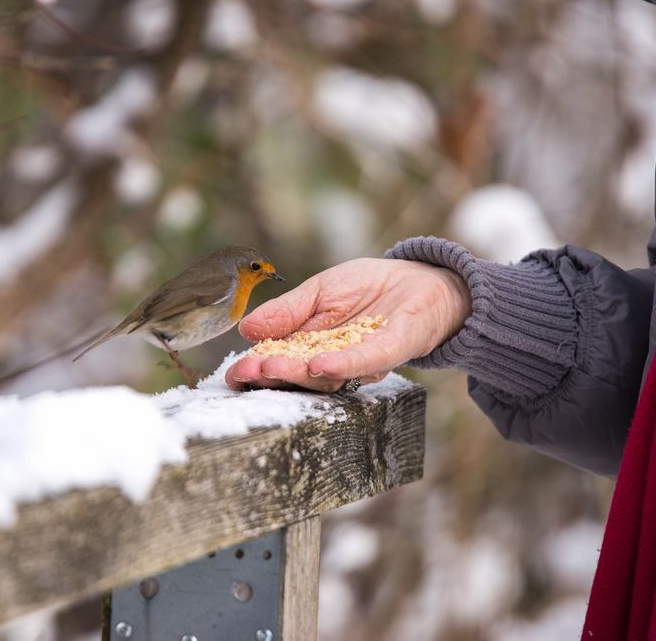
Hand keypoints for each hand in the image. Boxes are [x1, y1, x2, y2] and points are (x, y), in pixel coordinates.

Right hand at [225, 258, 471, 391]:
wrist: (421, 280)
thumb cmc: (369, 287)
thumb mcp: (319, 291)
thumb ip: (287, 311)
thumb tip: (247, 328)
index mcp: (312, 348)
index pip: (280, 362)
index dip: (257, 370)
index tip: (233, 373)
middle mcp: (335, 362)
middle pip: (299, 376)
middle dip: (272, 374)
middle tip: (248, 371)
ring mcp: (362, 361)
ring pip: (327, 375)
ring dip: (299, 372)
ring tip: (272, 366)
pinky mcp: (390, 351)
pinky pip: (365, 362)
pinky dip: (343, 365)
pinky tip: (321, 364)